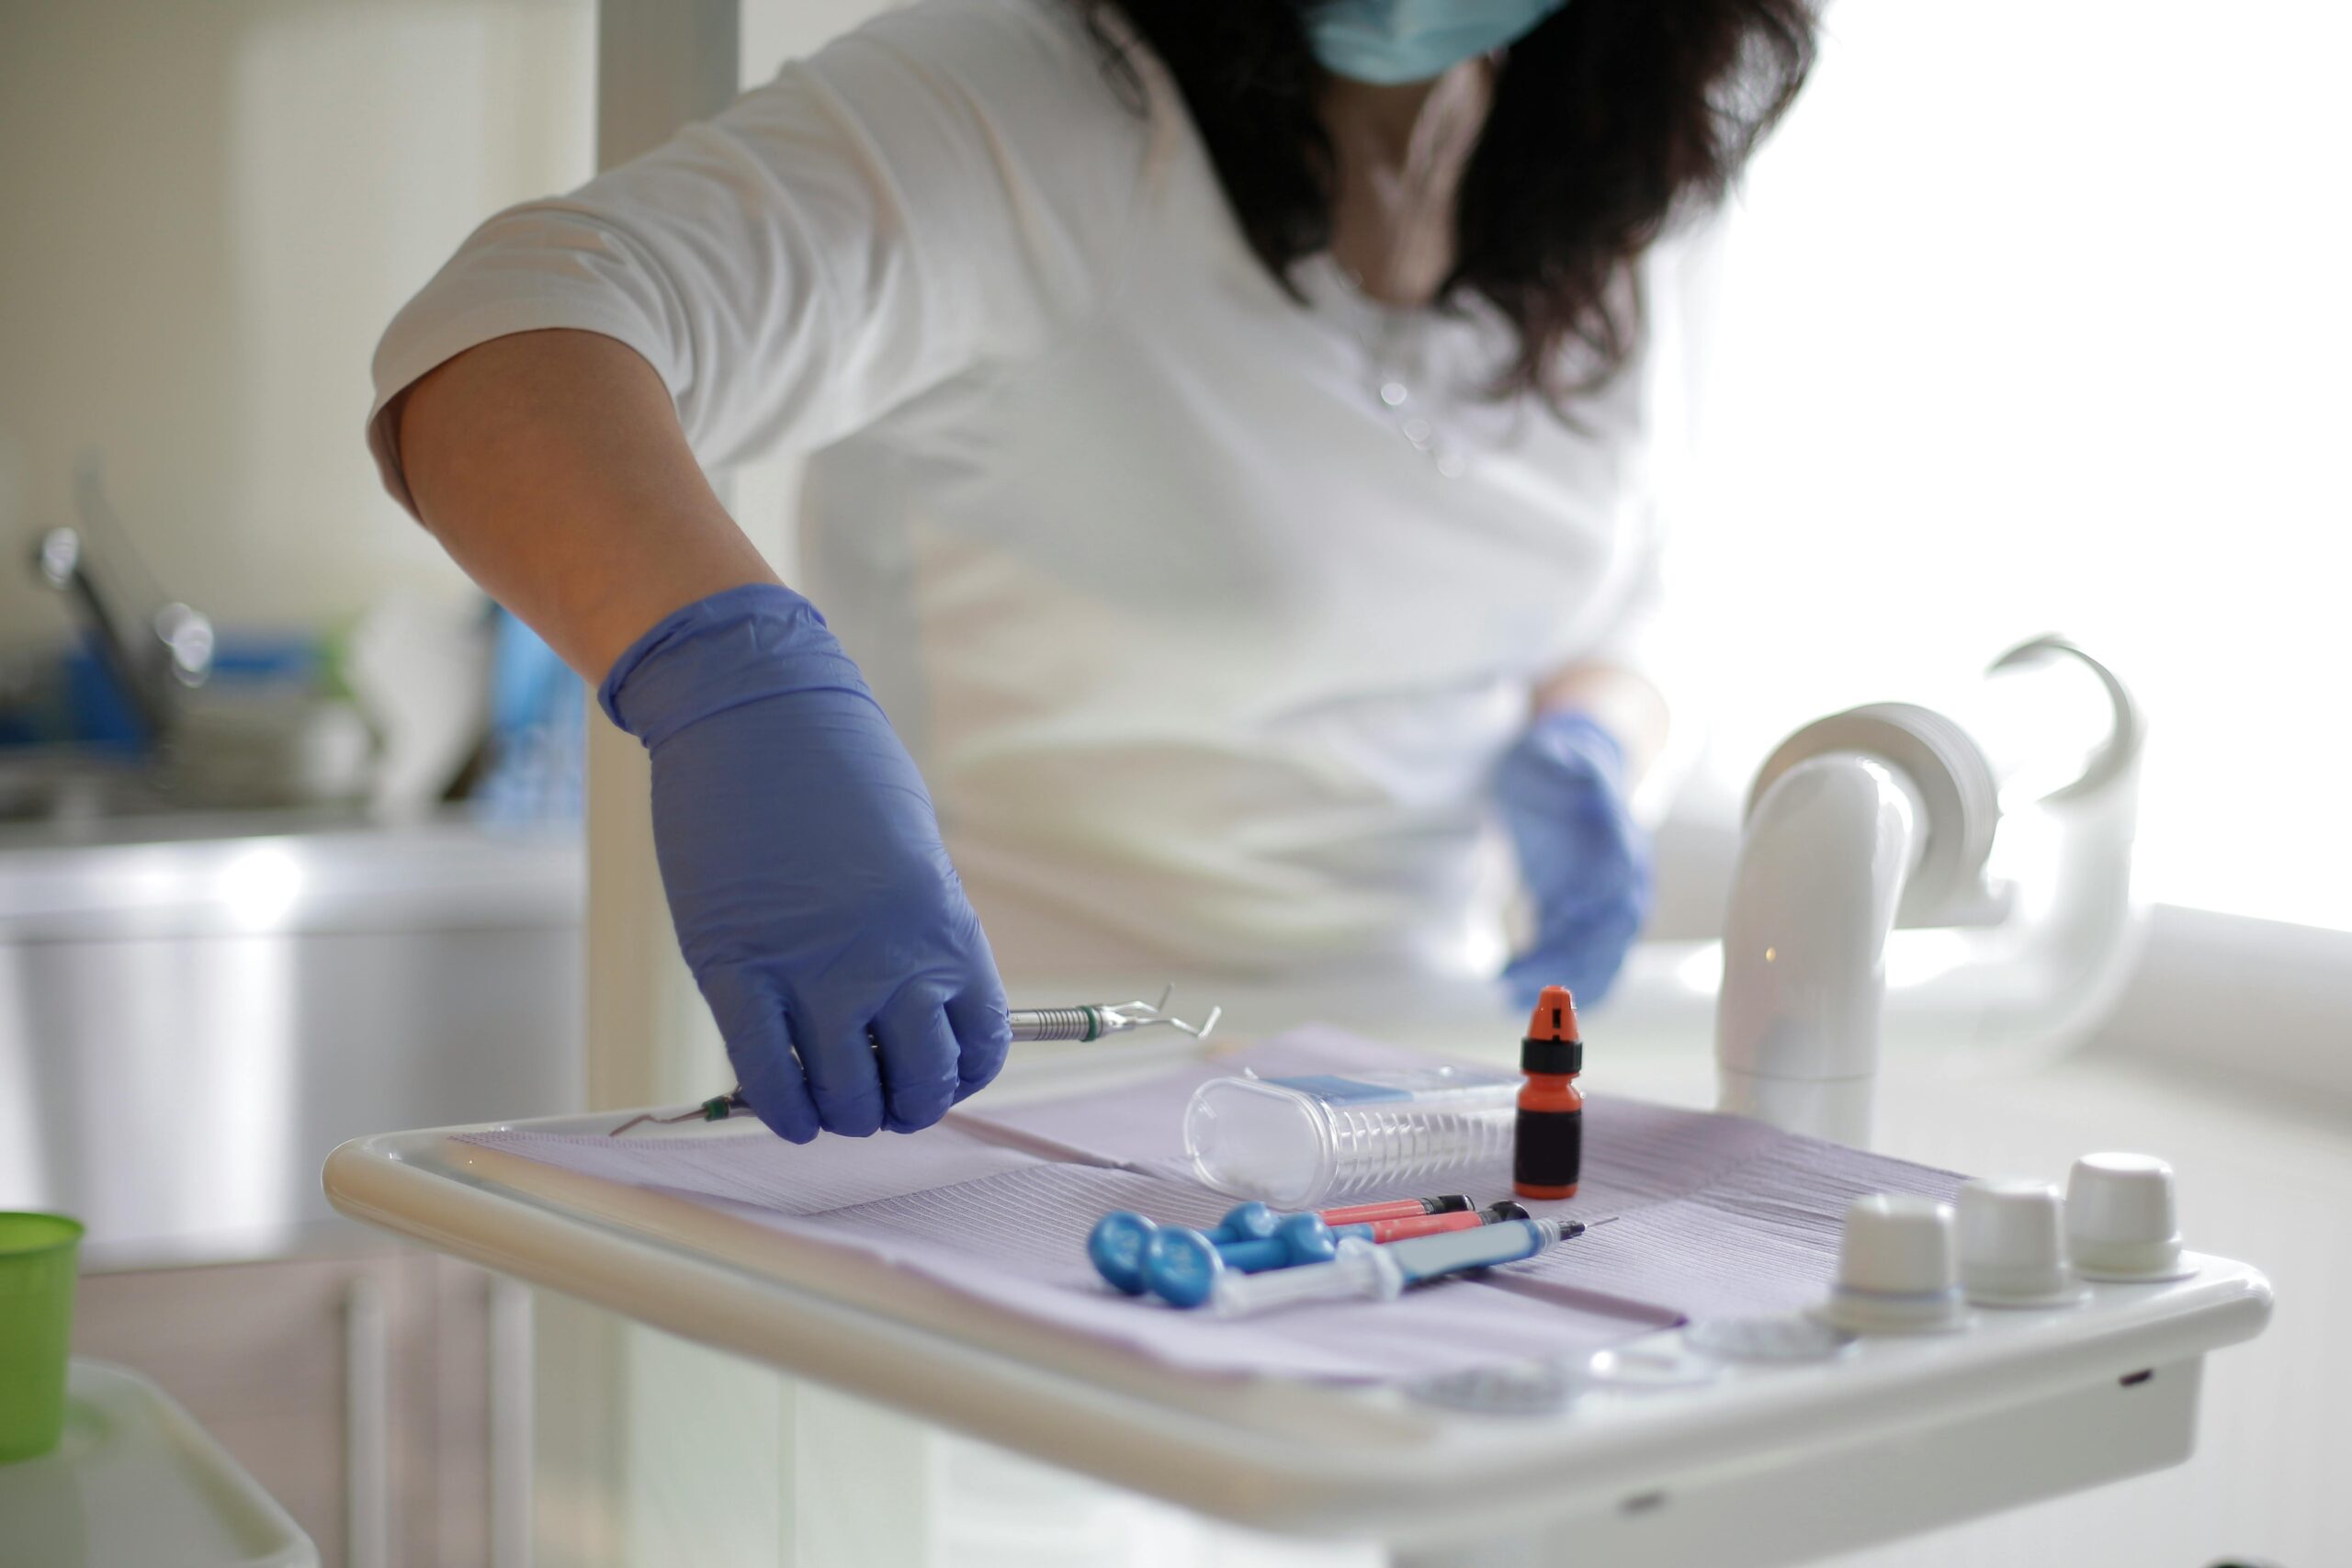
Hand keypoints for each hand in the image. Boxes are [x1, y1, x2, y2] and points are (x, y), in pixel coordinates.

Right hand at [601, 584, 1009, 1140]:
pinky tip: (791, 1116)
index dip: (957, 1077)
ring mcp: (809, 969)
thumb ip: (918, 933)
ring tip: (835, 1106)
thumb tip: (910, 1009)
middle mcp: (890, 961)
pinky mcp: (733, 966)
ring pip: (843, 1094)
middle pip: (915, 1085)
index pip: (979, 1046)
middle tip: (879, 1099)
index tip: (934, 1075)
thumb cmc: (838, 768)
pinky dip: (782, 1110)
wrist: (754, 707)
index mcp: (946, 929)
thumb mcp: (911, 854)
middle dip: (902, 1106)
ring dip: (844, 1114)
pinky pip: (765, 1074)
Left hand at [1493, 711, 1651, 1009]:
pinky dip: (1580, 989)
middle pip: (1609, 927)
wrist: (1582, 768)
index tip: (1552, 928)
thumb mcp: (1552, 748)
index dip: (1587, 905)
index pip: (1611, 877)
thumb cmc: (1558, 761)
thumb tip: (1566, 754)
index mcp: (1616, 834)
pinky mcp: (1595, 918)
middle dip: (1567, 957)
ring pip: (1606, 952)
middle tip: (1513, 978)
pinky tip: (1545, 1011)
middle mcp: (1625, 873)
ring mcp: (1616, 900)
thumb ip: (1561, 755)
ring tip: (1514, 1000)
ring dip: (1568, 982)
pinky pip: (1601, 962)